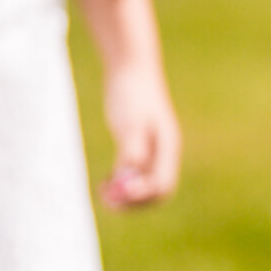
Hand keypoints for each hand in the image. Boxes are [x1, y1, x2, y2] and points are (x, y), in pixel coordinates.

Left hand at [100, 67, 179, 208]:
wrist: (131, 68)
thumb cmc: (132, 91)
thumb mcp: (131, 119)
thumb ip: (132, 145)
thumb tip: (131, 170)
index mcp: (168, 146)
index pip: (162, 184)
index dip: (142, 196)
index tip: (117, 196)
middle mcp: (164, 153)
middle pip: (155, 191)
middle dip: (133, 201)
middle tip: (107, 202)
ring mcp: (153, 152)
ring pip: (143, 187)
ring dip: (124, 196)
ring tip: (102, 192)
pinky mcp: (140, 149)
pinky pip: (134, 177)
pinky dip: (120, 185)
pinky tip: (104, 182)